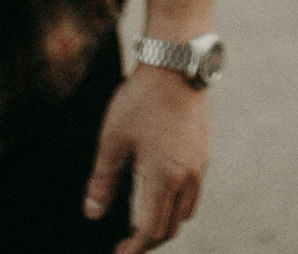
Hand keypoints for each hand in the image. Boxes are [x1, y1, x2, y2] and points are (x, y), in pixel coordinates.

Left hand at [83, 65, 210, 253]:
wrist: (177, 63)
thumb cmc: (142, 100)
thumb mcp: (113, 140)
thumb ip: (102, 182)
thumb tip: (93, 214)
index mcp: (165, 179)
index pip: (151, 230)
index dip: (134, 248)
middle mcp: (189, 177)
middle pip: (172, 226)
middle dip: (149, 240)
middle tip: (127, 242)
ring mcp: (200, 164)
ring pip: (187, 210)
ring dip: (166, 222)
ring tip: (143, 220)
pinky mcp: (204, 150)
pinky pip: (194, 190)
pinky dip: (177, 202)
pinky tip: (159, 191)